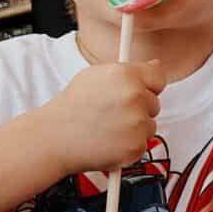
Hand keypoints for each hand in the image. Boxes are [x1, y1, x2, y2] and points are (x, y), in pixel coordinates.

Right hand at [49, 61, 165, 174]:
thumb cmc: (71, 108)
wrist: (53, 138)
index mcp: (126, 75)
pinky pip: (143, 145)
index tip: (141, 92)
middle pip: (154, 103)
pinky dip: (129, 146)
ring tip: (108, 128)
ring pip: (150, 125)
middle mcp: (134, 96)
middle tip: (112, 114)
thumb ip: (128, 69)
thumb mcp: (95, 75)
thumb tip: (155, 65)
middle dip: (138, 109)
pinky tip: (109, 142)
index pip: (158, 77)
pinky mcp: (136, 145)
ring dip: (135, 129)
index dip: (149, 86)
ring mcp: (137, 122)